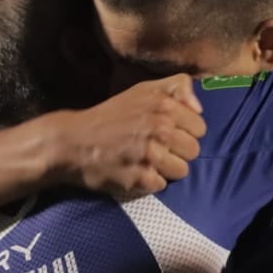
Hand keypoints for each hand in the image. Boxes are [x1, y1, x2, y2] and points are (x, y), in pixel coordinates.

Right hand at [53, 75, 205, 197]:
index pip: (200, 128)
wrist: (72, 142)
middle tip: (155, 148)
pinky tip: (134, 171)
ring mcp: (150, 155)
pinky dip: (149, 182)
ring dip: (166, 169)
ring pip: (182, 171)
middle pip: (194, 151)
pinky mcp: (140, 179)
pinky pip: (162, 185)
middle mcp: (159, 129)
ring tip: (146, 161)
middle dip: (177, 151)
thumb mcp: (143, 90)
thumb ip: (177, 87)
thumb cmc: (112, 116)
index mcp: (163, 105)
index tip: (166, 132)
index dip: (184, 131)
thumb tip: (199, 108)